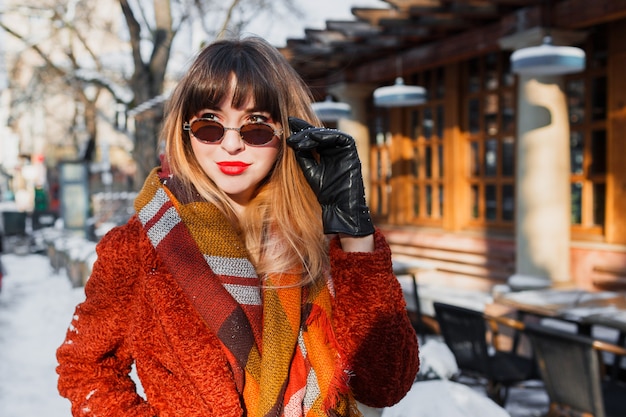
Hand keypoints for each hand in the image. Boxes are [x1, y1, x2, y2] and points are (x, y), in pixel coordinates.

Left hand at [287, 117, 373, 235]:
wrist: (339, 206)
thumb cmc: (325, 192)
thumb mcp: (309, 170)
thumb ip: (303, 156)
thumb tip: (293, 141)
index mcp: (327, 153)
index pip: (314, 137)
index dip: (302, 129)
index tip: (288, 124)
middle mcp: (336, 149)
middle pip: (320, 133)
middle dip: (304, 131)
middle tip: (290, 131)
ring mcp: (345, 150)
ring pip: (328, 133)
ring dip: (312, 134)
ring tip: (297, 139)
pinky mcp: (352, 151)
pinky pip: (340, 137)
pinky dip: (326, 136)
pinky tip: (313, 138)